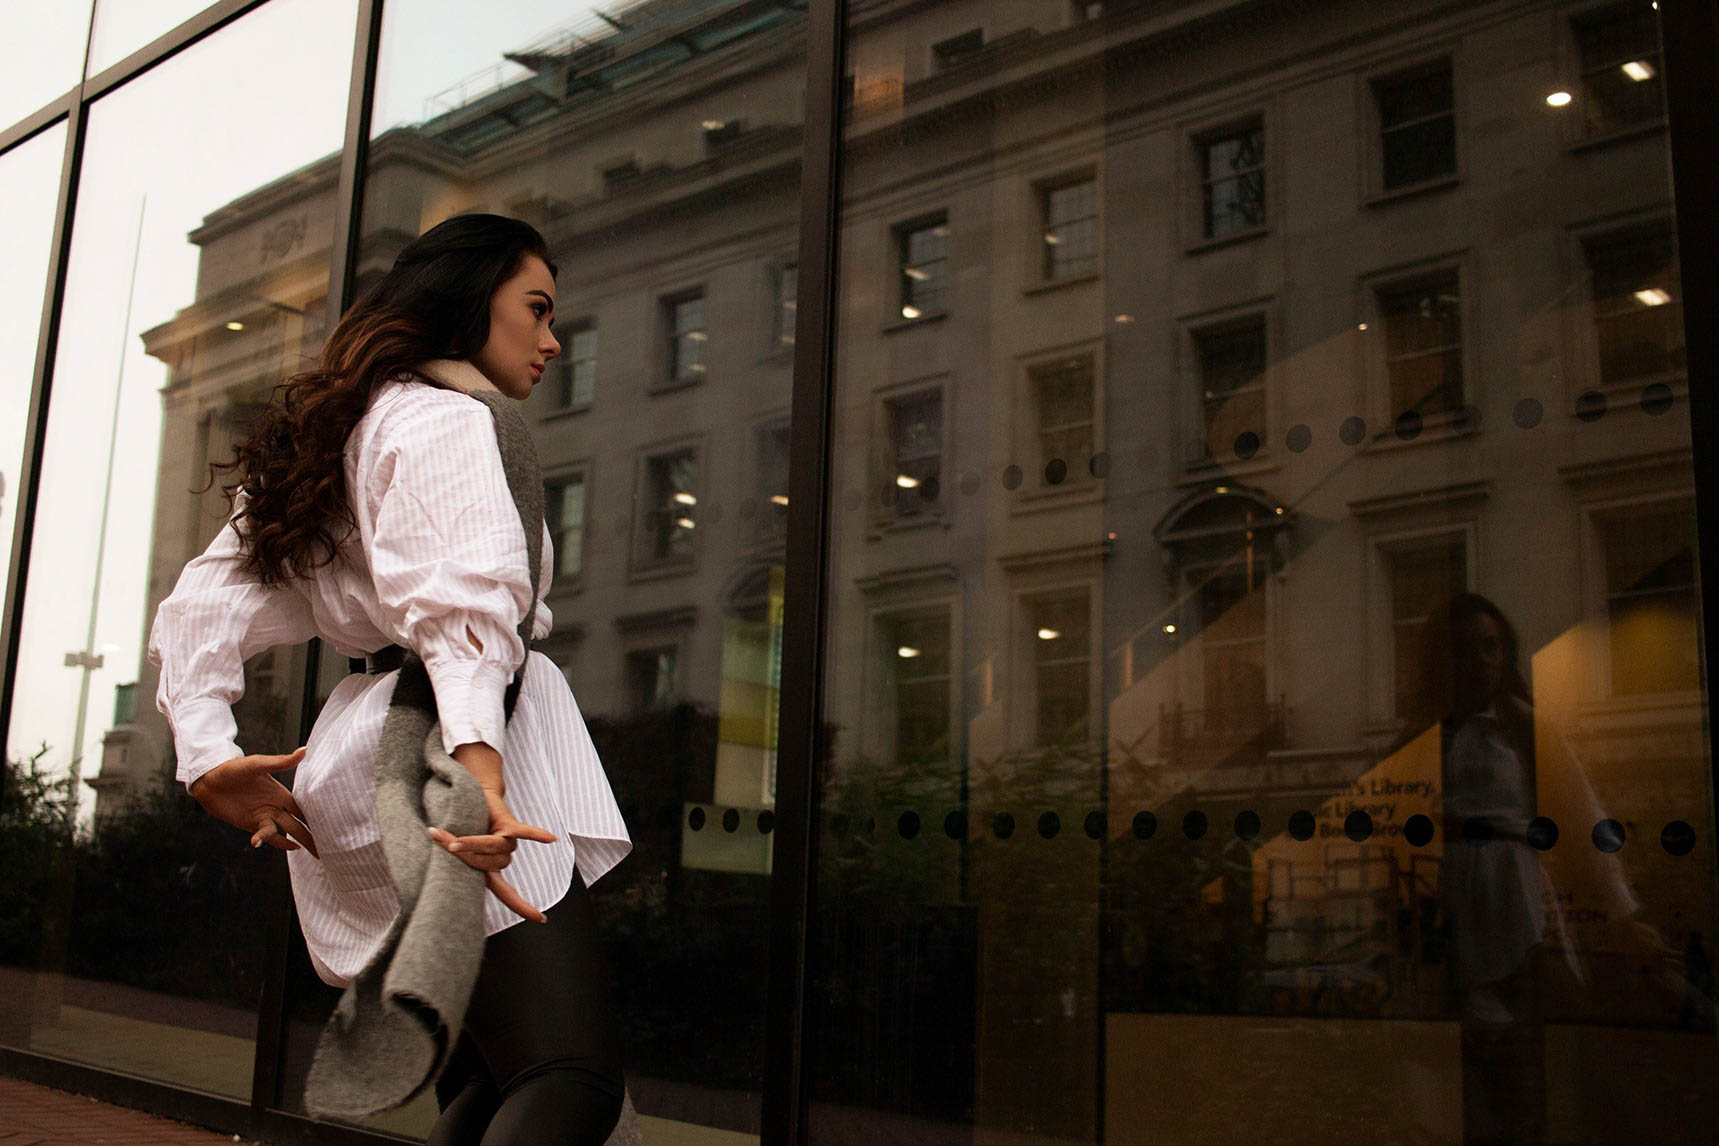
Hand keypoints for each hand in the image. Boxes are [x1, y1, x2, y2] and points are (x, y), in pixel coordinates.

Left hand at [190, 747, 318, 856]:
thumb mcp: (258, 764)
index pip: (304, 808)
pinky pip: (267, 835)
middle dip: (312, 836)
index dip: (317, 816)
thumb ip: (281, 762)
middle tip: (326, 848)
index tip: (333, 825)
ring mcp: (263, 816)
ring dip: (299, 842)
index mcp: (281, 793)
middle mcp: (275, 806)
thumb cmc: (233, 768)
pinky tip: (289, 848)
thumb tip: (304, 750)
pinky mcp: (250, 824)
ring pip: (285, 832)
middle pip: (298, 824)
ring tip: (312, 853)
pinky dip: (275, 841)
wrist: (208, 780)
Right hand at [427, 787, 556, 921]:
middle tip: (441, 842)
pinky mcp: (508, 824)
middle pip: (487, 866)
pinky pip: (523, 832)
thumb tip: (445, 850)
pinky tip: (551, 839)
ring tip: (449, 837)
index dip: (522, 907)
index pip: (508, 894)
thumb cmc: (458, 826)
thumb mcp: (454, 848)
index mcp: (491, 870)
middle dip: (464, 855)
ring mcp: (506, 841)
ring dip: (470, 843)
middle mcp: (502, 857)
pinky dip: (536, 835)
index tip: (542, 920)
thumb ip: (455, 855)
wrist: (470, 797)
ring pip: (493, 849)